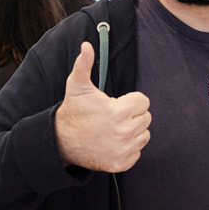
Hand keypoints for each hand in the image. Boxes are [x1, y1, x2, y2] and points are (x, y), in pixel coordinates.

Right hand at [55, 42, 150, 171]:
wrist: (62, 142)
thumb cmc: (74, 111)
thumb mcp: (78, 86)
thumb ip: (84, 64)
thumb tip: (86, 45)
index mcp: (119, 112)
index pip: (144, 102)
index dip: (131, 101)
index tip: (117, 104)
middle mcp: (125, 132)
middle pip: (146, 118)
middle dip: (133, 116)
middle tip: (115, 117)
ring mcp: (124, 150)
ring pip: (144, 135)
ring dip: (134, 131)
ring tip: (115, 129)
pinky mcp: (122, 164)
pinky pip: (138, 152)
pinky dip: (129, 148)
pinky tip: (114, 142)